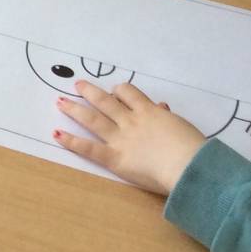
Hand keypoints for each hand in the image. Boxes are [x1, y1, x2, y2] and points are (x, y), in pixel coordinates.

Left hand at [53, 80, 204, 195]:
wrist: (189, 166)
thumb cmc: (193, 148)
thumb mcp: (181, 125)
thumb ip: (166, 117)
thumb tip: (161, 108)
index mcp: (149, 112)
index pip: (129, 93)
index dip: (119, 91)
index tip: (114, 91)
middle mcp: (130, 121)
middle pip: (105, 101)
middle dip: (90, 92)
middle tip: (77, 85)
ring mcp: (120, 138)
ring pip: (93, 119)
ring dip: (74, 109)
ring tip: (60, 102)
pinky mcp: (114, 157)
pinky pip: (89, 148)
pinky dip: (71, 141)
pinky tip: (57, 134)